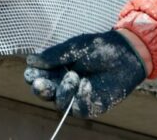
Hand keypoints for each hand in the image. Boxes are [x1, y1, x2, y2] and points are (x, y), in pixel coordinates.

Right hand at [24, 30, 147, 117]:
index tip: (31, 72)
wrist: (125, 52)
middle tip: (40, 83)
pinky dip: (81, 98)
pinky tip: (85, 84)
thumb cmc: (99, 47)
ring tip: (73, 76)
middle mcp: (64, 85)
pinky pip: (80, 110)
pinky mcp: (92, 105)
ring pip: (60, 104)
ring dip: (63, 92)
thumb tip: (30, 60)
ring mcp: (77, 96)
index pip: (39, 77)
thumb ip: (54, 55)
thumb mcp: (74, 47)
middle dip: (41, 89)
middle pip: (46, 94)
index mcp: (57, 70)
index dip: (33, 77)